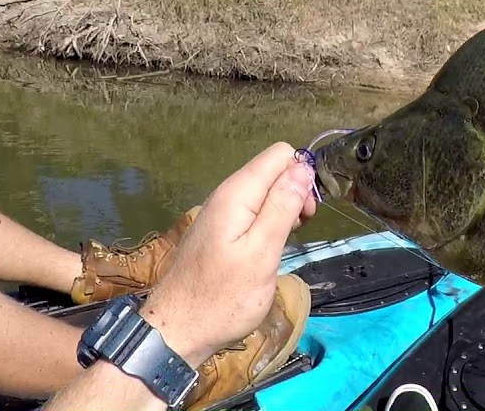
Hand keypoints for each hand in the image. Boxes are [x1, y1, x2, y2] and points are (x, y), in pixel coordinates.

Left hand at [138, 142, 317, 366]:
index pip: (280, 154)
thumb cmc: (224, 297)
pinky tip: (269, 247)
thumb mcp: (262, 252)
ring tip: (285, 241)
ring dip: (284, 208)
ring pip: (265, 190)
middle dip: (295, 191)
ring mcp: (220, 212)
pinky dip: (268, 221)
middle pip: (273, 170)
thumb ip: (282, 207)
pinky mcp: (219, 230)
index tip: (307, 210)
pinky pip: (253, 209)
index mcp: (237, 194)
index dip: (302, 175)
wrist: (177, 330)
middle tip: (300, 228)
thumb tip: (303, 167)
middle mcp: (226, 195)